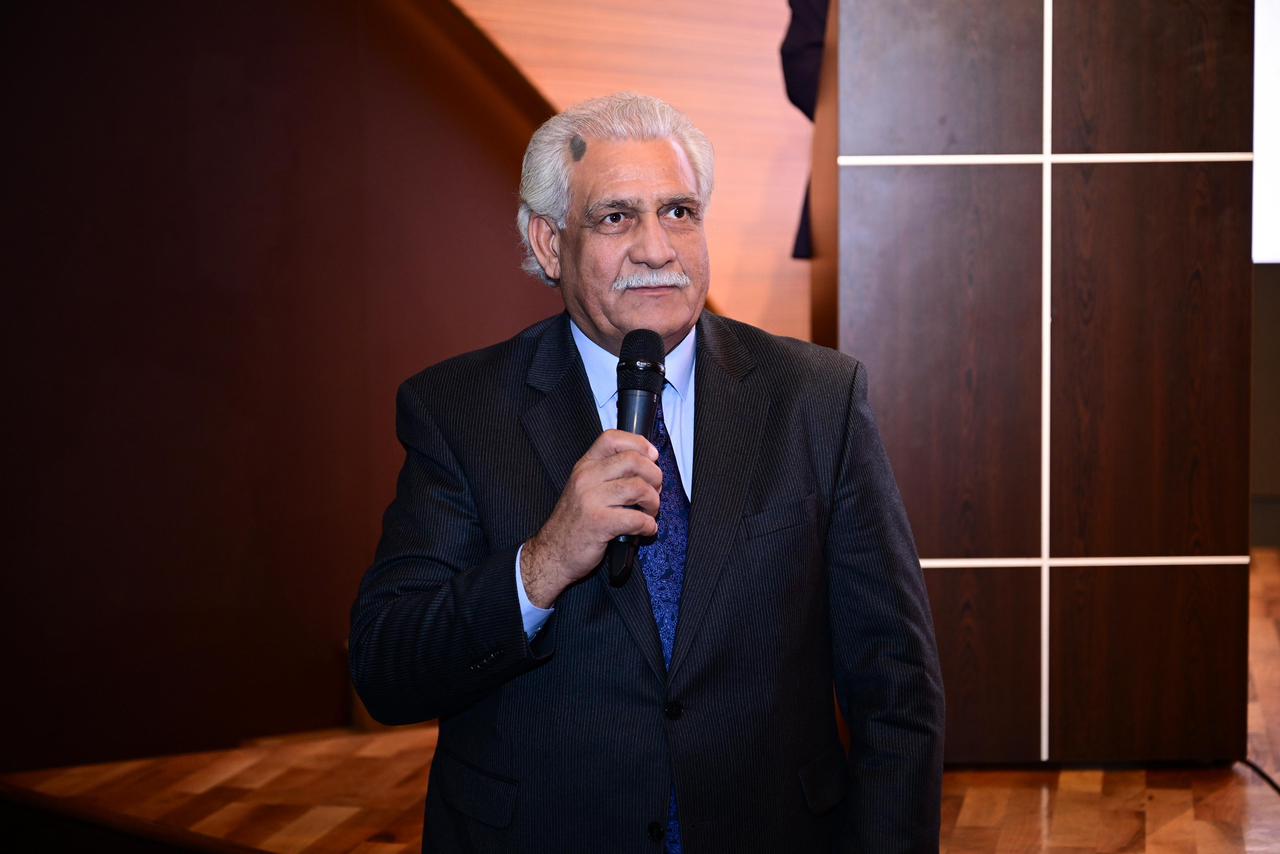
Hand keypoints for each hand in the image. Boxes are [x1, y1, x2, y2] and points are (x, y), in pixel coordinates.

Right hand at [520, 430, 661, 607]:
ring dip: (653, 502)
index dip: (638, 443)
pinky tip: (645, 529)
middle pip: (633, 461)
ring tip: (650, 512)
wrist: (552, 553)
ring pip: (638, 488)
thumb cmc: (574, 523)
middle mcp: (586, 478)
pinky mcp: (599, 523)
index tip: (651, 456)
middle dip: (654, 476)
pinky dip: (648, 525)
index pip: (612, 438)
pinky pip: (637, 518)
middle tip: (655, 491)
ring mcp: (591, 500)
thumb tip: (647, 466)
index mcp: (584, 467)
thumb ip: (608, 474)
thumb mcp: (584, 489)